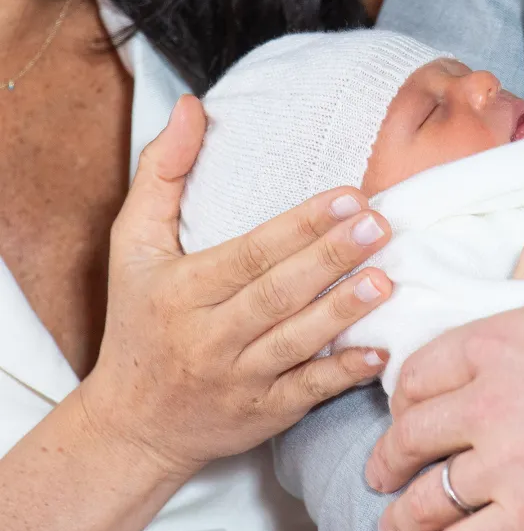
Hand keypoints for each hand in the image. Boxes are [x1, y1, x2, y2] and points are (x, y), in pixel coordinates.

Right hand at [80, 95, 393, 476]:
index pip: (248, 254)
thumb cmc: (138, 322)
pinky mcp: (264, 414)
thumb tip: (192, 106)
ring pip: (296, 342)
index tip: (347, 196)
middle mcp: (209, 336)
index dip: (299, 226)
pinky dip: (342, 374)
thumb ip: (161, 174)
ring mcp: (239, 379)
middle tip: (380, 224)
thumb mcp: (131, 246)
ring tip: (385, 279)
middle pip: (277, 293)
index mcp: (182, 290)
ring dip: (342, 312)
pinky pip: (307, 392)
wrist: (133, 424)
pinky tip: (379, 351)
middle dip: (330, 257)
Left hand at [365, 232, 523, 530]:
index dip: (401, 397)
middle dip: (388, 459)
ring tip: (396, 527)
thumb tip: (521, 260)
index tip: (401, 411)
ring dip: (404, 517)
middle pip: (411, 437)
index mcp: (492, 343)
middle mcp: (485, 403)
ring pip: (429, 499)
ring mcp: (506, 463)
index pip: (418, 374)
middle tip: (381, 472)